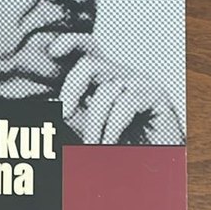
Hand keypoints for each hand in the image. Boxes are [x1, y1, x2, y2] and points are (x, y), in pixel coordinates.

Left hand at [51, 35, 183, 144]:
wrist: (158, 166)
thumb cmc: (126, 147)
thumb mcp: (92, 130)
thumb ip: (75, 117)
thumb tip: (51, 102)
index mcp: (105, 80)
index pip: (87, 49)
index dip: (70, 43)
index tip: (53, 51)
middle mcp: (122, 76)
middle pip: (90, 64)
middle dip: (71, 88)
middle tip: (64, 114)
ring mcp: (141, 83)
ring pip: (105, 91)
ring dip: (93, 124)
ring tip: (91, 147)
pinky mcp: (157, 96)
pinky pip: (126, 104)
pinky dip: (112, 128)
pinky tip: (109, 144)